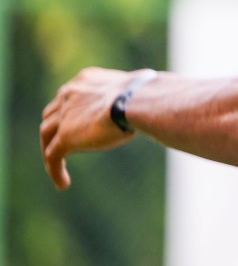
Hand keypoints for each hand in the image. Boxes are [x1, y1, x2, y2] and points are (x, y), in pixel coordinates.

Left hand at [39, 67, 142, 189]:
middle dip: (55, 129)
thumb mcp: (139, 92)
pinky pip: (53, 156)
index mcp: (86, 80)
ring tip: (57, 169)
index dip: (70, 111)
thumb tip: (162, 98)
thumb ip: (136, 97)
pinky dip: (55, 170)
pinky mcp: (66, 136)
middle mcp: (70, 93)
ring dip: (50, 151)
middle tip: (61, 144)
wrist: (138, 100)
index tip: (77, 123)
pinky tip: (63, 184)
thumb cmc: (148, 95)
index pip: (69, 96)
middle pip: (52, 114)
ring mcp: (65, 115)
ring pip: (47, 136)